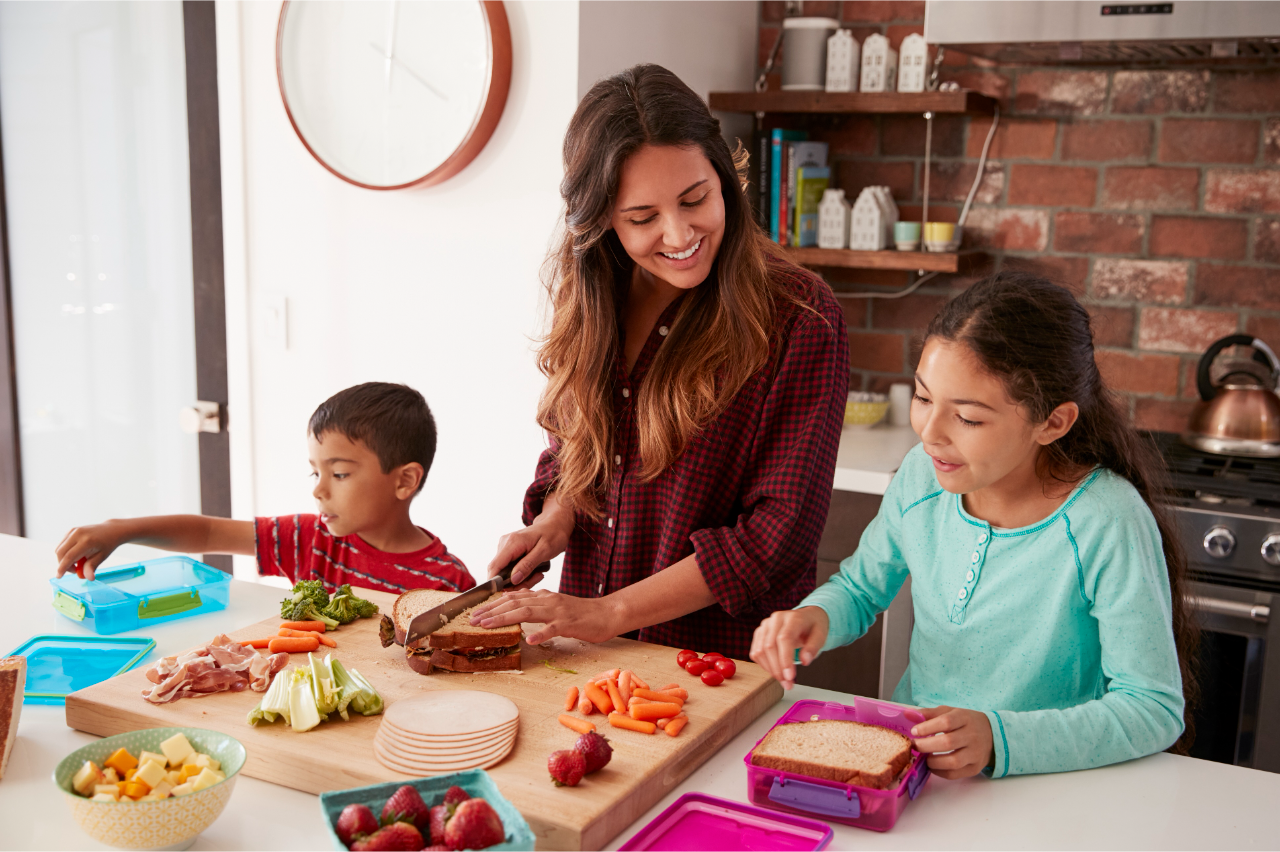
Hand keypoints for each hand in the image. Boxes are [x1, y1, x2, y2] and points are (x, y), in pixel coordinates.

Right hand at [55, 521, 126, 579]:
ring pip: (59, 549)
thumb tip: (89, 578)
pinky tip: (77, 554)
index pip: (69, 556)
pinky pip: (62, 545)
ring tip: (78, 561)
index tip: (59, 576)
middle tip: (75, 570)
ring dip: (64, 559)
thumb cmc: (107, 544)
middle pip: (61, 553)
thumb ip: (92, 567)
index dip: (63, 568)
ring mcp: (73, 530)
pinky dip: (65, 552)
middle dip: (63, 564)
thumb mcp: (102, 557)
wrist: (111, 530)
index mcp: (87, 541)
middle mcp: (78, 534)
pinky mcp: (71, 530)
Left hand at [467, 589, 616, 644]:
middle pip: (514, 603)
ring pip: (527, 612)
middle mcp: (547, 600)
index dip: (492, 605)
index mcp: (543, 597)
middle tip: (473, 620)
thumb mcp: (555, 606)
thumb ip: (537, 605)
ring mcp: (558, 611)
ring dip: (505, 619)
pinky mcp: (569, 623)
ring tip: (488, 626)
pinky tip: (530, 639)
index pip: (513, 598)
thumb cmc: (581, 614)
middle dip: (491, 611)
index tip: (476, 612)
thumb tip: (516, 606)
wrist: (607, 613)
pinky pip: (553, 628)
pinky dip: (541, 633)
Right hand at [486, 494, 573, 585]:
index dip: (496, 583)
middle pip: (499, 572)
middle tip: (536, 579)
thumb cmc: (553, 535)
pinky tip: (534, 570)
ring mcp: (505, 546)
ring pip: (504, 572)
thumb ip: (528, 565)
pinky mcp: (508, 550)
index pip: (495, 567)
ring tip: (538, 574)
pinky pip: (509, 568)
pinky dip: (520, 573)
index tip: (508, 593)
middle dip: (514, 583)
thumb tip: (513, 579)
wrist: (555, 524)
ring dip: (520, 578)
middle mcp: (505, 543)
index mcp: (512, 543)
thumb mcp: (544, 551)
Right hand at [749, 606, 828, 689]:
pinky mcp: (759, 633)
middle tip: (787, 684)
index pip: (784, 639)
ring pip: (760, 650)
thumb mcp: (821, 636)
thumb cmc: (813, 627)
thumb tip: (805, 661)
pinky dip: (764, 665)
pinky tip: (775, 670)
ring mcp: (765, 625)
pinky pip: (756, 652)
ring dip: (769, 669)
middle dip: (777, 669)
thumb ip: (813, 648)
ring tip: (783, 680)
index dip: (785, 659)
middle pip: (769, 646)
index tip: (790, 677)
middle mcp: (775, 619)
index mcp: (792, 618)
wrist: (806, 617)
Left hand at [910, 706, 993, 779]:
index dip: (927, 727)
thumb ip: (928, 713)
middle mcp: (972, 736)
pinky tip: (932, 765)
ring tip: (923, 757)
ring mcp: (975, 753)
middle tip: (914, 746)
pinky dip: (940, 772)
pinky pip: (955, 774)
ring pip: (952, 761)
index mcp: (965, 718)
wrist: (993, 735)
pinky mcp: (975, 768)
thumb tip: (907, 714)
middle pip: (948, 742)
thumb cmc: (965, 722)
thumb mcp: (950, 712)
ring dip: (933, 761)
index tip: (914, 731)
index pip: (946, 722)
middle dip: (926, 746)